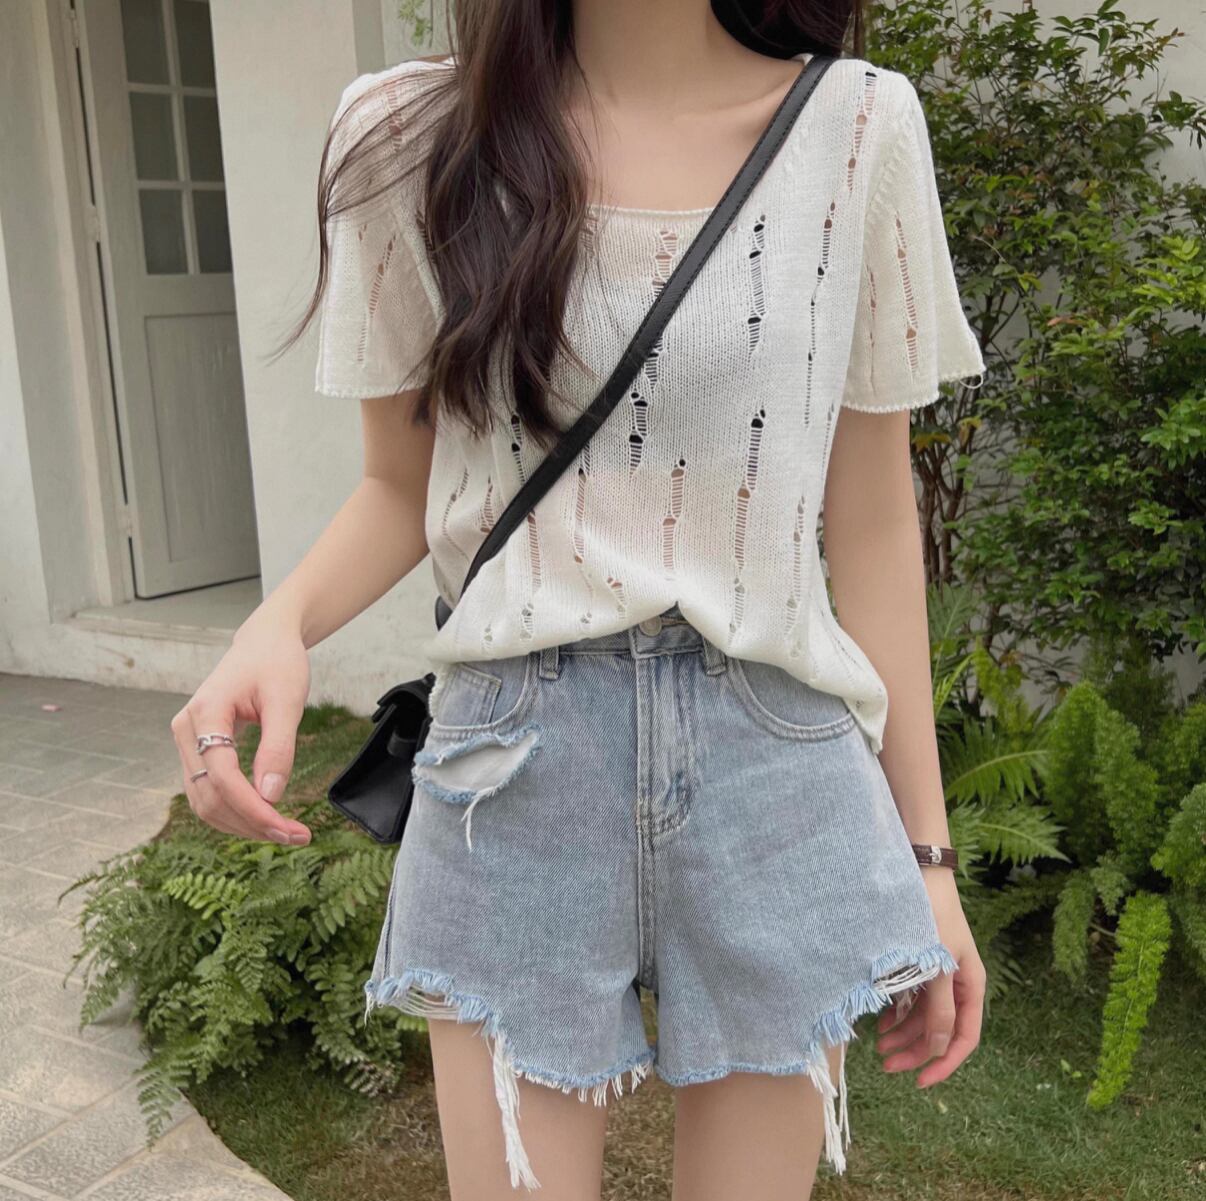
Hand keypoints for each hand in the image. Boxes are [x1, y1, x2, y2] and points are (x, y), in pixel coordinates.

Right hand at [170, 616, 312, 846]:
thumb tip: (271, 795)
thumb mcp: (287, 700)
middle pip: (209, 796)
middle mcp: (185, 730)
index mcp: (204, 712)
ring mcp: (187, 741)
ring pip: (204, 802)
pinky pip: (208, 792)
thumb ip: (278, 746)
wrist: (265, 642)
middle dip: (251, 823)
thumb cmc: (277, 663)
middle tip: (297, 836)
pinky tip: (266, 819)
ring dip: (243, 824)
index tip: (287, 828)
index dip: (253, 808)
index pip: (221, 776)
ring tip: (286, 832)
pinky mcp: (197, 750)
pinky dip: (235, 811)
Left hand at [875, 868, 984, 1086]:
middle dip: (916, 1051)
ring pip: (923, 1017)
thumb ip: (940, 1007)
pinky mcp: (918, 964)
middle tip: (886, 1065)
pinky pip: (911, 999)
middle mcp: (956, 985)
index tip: (921, 1082)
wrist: (919, 873)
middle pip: (940, 1031)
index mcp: (971, 986)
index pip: (965, 1038)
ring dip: (904, 1035)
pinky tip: (881, 1022)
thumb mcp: (937, 965)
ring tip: (879, 1047)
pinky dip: (898, 1014)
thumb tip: (940, 1047)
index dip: (945, 1062)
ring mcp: (937, 975)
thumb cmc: (932, 916)